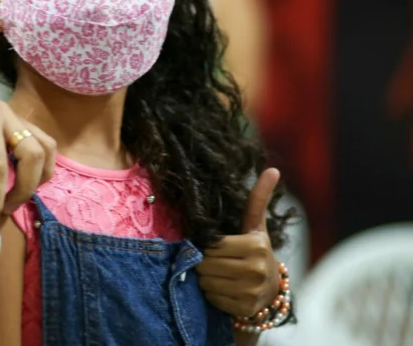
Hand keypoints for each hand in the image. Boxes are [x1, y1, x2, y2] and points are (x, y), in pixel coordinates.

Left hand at [197, 168, 281, 317]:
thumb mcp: (255, 225)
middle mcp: (256, 269)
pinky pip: (211, 298)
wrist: (271, 289)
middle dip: (204, 262)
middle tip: (216, 262)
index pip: (212, 245)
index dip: (209, 246)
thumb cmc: (254, 250)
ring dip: (206, 278)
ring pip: (205, 281)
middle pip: (205, 263)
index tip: (217, 247)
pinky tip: (225, 288)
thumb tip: (272, 169)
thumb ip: (258, 199)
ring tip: (220, 274)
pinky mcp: (244, 307)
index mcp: (256, 245)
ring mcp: (251, 291)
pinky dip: (212, 294)